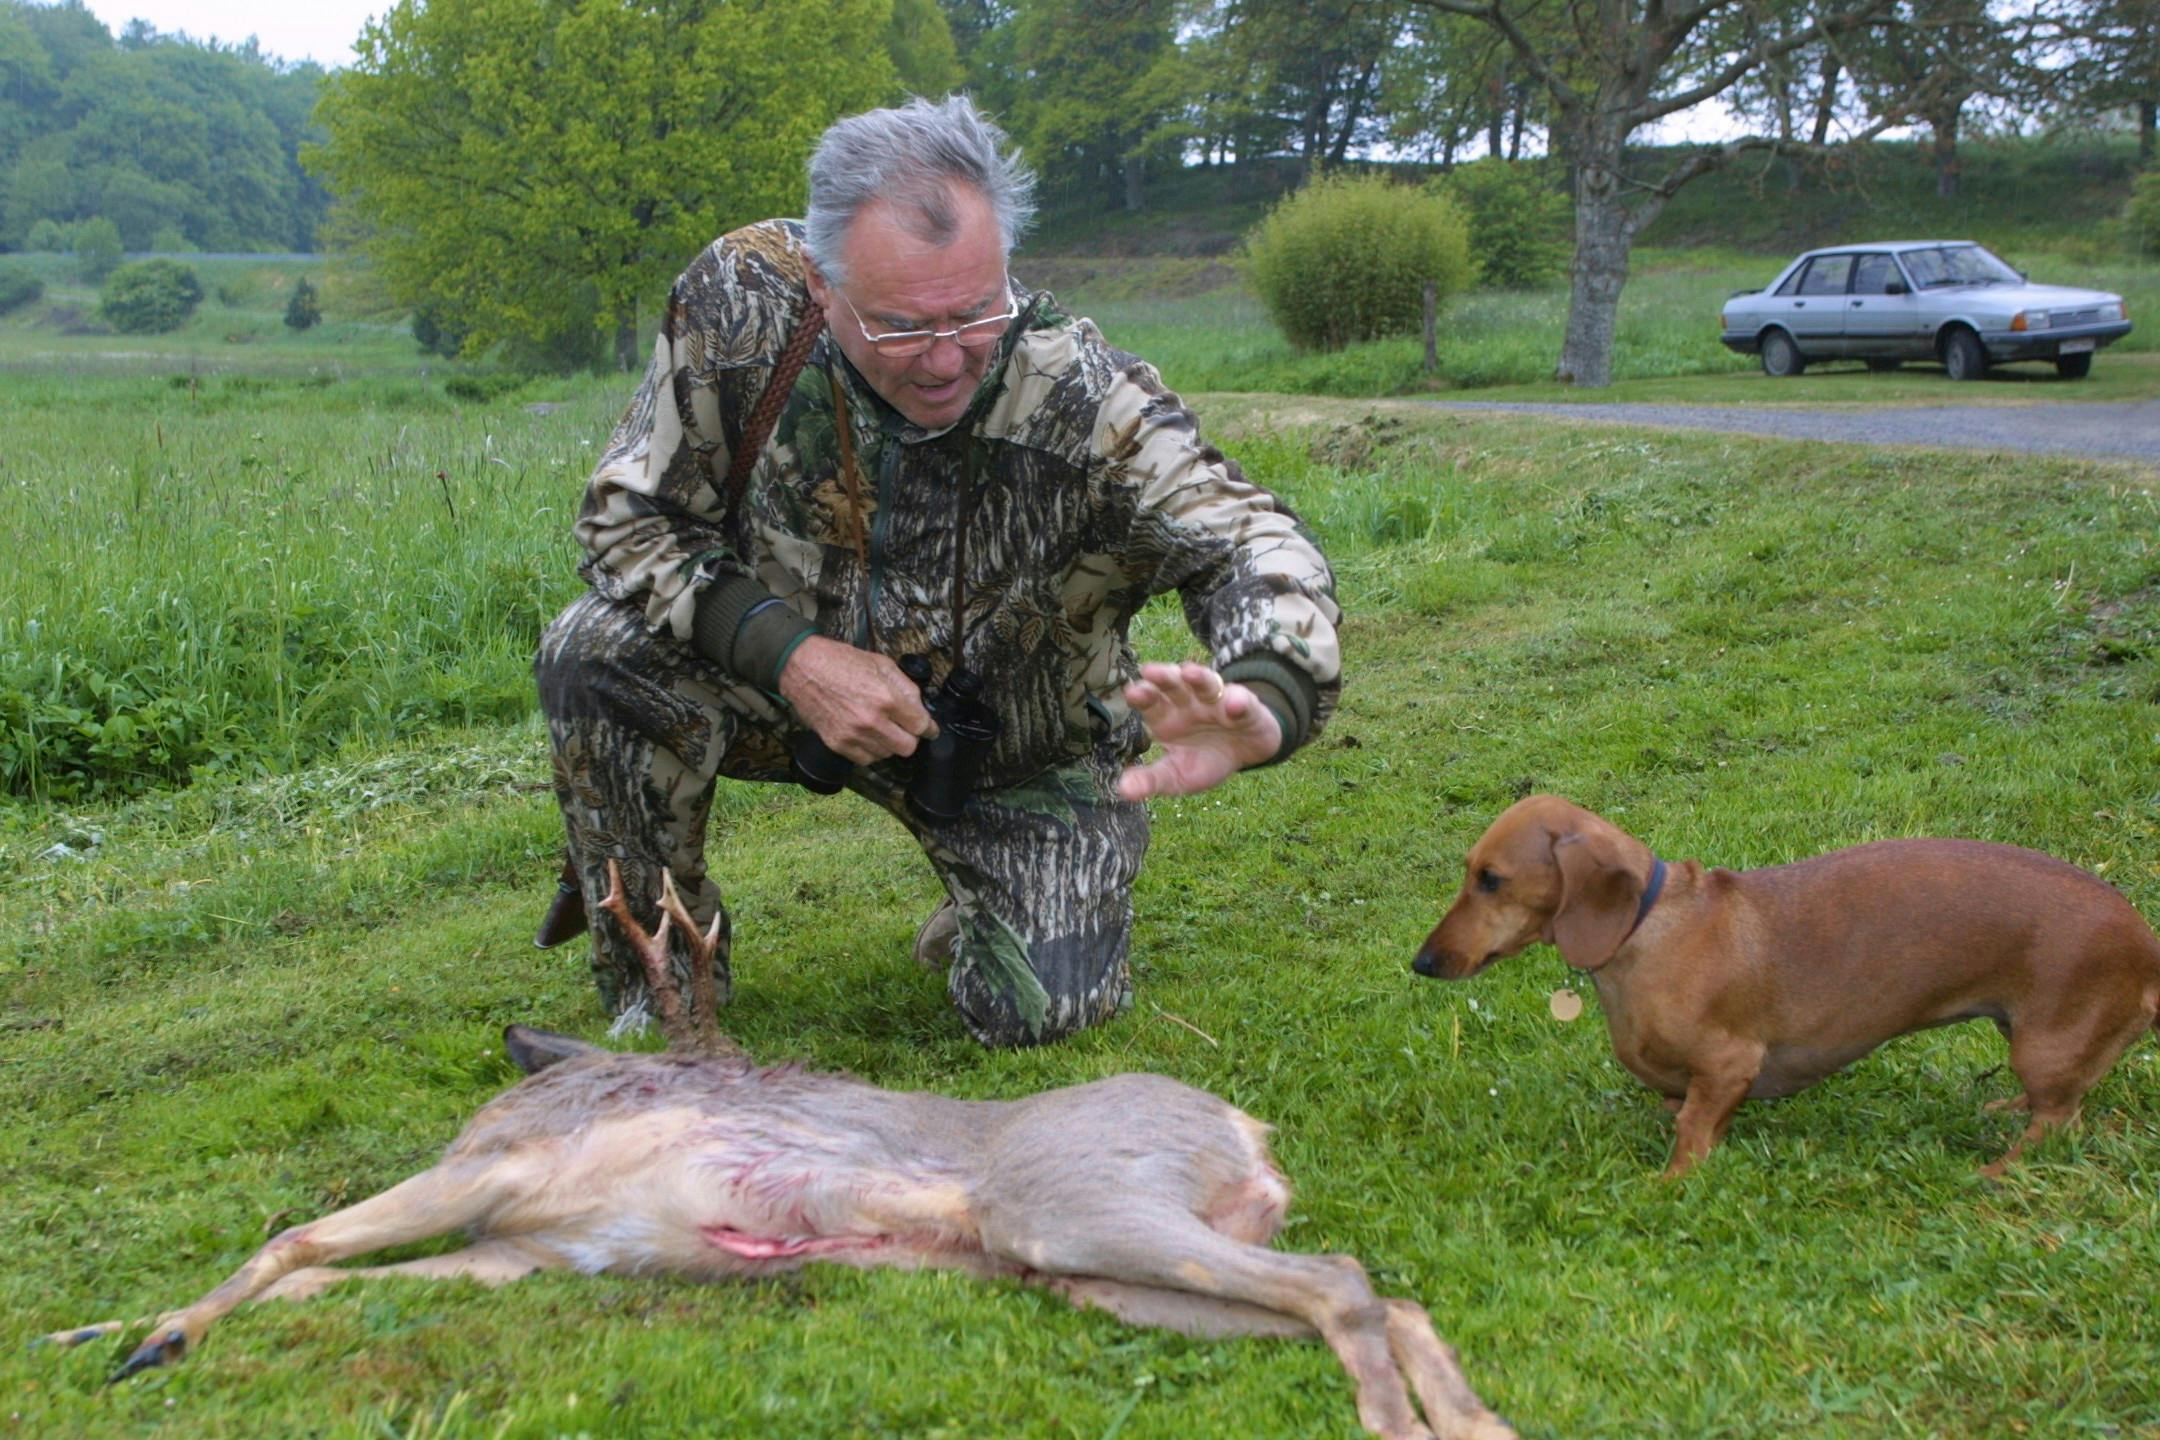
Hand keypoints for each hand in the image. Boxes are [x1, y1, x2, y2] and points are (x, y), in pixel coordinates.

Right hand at [776, 636, 935, 764]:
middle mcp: (871, 721)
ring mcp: (853, 736)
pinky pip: (865, 759)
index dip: (928, 727)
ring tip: (879, 725)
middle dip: (909, 737)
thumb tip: (921, 708)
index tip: (928, 728)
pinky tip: (866, 734)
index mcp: (886, 698)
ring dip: (888, 743)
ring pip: (886, 755)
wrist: (802, 668)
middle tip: (903, 726)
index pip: (920, 726)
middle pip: (907, 747)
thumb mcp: (881, 663)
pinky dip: (870, 750)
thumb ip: (906, 687)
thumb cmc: (841, 661)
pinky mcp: (837, 744)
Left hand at [1115, 661, 1281, 802]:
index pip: (1149, 702)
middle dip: (1163, 677)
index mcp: (1165, 718)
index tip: (1132, 693)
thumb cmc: (1204, 761)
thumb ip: (1152, 780)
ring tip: (1190, 674)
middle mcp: (1187, 702)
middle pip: (1172, 684)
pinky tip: (1234, 704)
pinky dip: (1239, 700)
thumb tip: (1122, 790)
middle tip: (1151, 672)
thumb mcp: (1177, 776)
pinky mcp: (1245, 704)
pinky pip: (1242, 700)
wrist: (1245, 755)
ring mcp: (1216, 700)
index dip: (1141, 696)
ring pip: (1205, 683)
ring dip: (1198, 677)